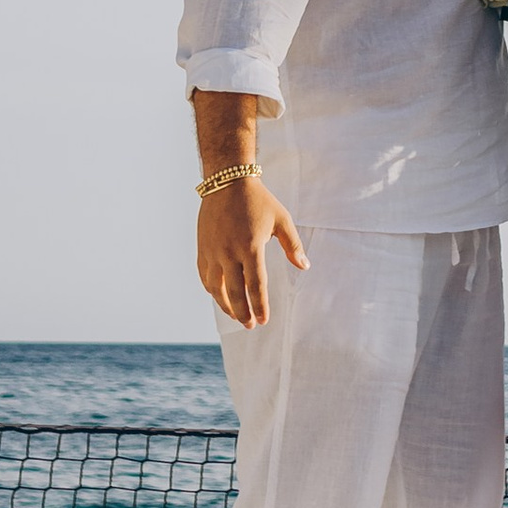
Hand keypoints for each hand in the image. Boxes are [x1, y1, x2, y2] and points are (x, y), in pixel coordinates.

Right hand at [198, 171, 307, 328]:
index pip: (256, 285)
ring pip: (216, 288)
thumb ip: (293, 246)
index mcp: (250, 246)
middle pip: (235, 292)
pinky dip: (212, 290)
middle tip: (250, 326)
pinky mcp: (202, 248)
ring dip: (225, 305)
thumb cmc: (259, 201)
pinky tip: (220, 297)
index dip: (260, 306)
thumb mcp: (281, 219)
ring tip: (236, 316)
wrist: (228, 181)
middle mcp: (229, 252)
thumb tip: (305, 267)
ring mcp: (212, 251)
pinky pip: (204, 276)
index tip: (264, 321)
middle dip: (243, 312)